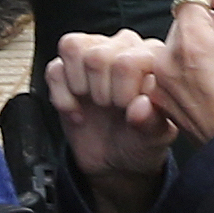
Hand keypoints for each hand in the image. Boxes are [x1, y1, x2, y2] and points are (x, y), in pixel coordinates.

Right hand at [47, 29, 175, 212]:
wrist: (119, 164)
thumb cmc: (145, 145)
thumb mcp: (157, 138)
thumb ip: (153, 121)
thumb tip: (142, 107)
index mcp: (151, 59)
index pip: (131, 54)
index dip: (125, 84)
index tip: (128, 110)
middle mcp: (123, 50)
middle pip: (100, 51)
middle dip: (103, 89)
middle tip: (112, 111)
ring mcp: (94, 58)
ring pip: (76, 48)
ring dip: (83, 86)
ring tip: (96, 107)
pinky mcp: (68, 73)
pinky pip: (56, 68)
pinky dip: (63, 94)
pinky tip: (77, 112)